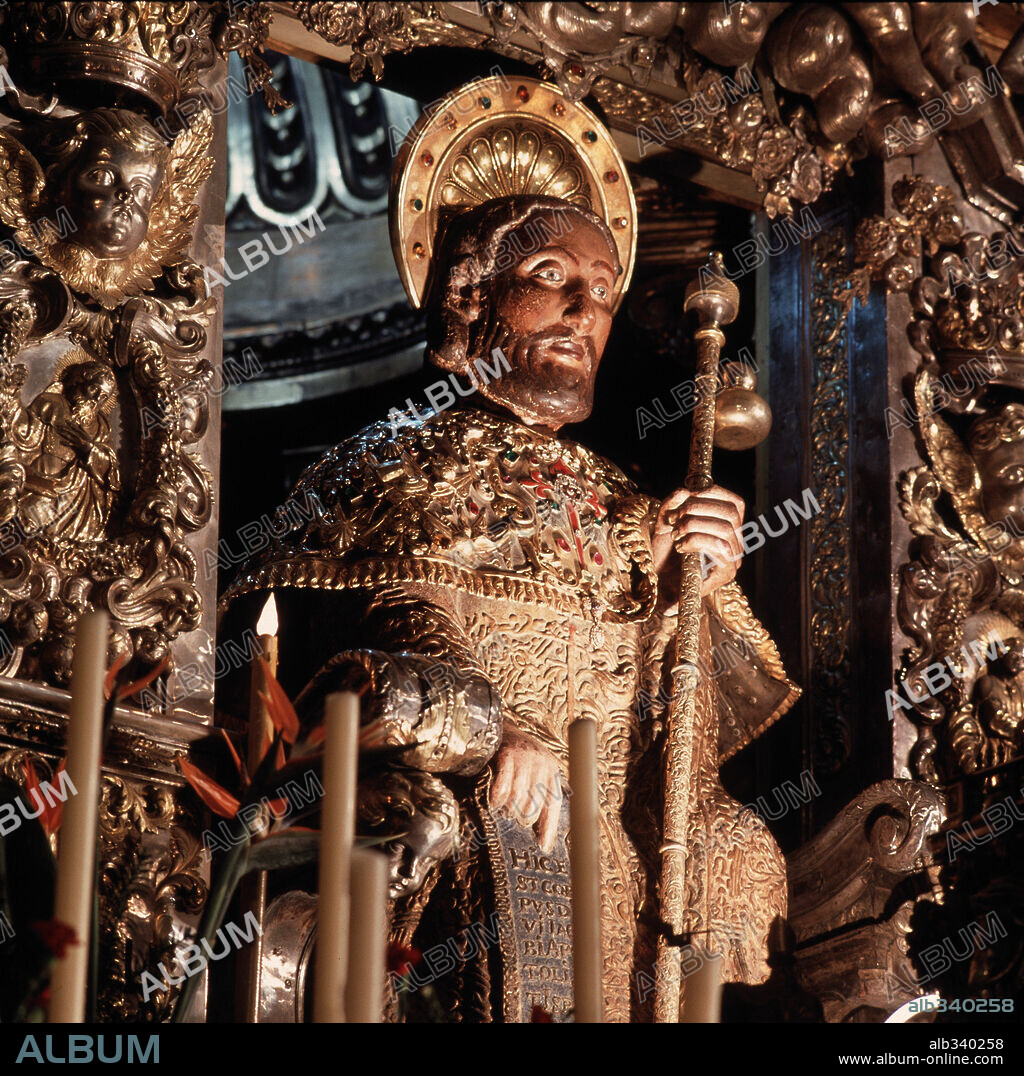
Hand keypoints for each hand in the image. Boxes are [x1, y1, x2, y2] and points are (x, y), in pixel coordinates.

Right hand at [490, 722, 562, 853]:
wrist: (502, 728)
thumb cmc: (519, 758)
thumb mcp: (535, 772)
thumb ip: (538, 795)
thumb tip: (540, 834)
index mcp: (552, 772)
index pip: (554, 804)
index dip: (549, 828)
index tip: (543, 846)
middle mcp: (542, 765)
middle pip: (534, 805)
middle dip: (522, 818)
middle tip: (513, 821)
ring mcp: (525, 759)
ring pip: (518, 798)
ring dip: (508, 809)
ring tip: (502, 812)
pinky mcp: (508, 755)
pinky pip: (503, 785)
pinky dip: (498, 798)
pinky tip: (494, 803)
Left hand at [652, 485, 744, 598]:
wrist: (657, 584)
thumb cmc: (664, 554)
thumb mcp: (665, 521)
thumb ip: (673, 503)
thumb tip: (684, 491)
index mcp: (727, 528)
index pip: (736, 503)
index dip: (713, 493)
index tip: (687, 496)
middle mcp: (735, 543)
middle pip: (731, 513)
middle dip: (697, 508)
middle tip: (674, 519)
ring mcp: (733, 559)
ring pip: (725, 529)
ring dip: (694, 526)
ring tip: (675, 534)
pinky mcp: (727, 573)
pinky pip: (719, 547)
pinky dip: (695, 541)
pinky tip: (680, 547)